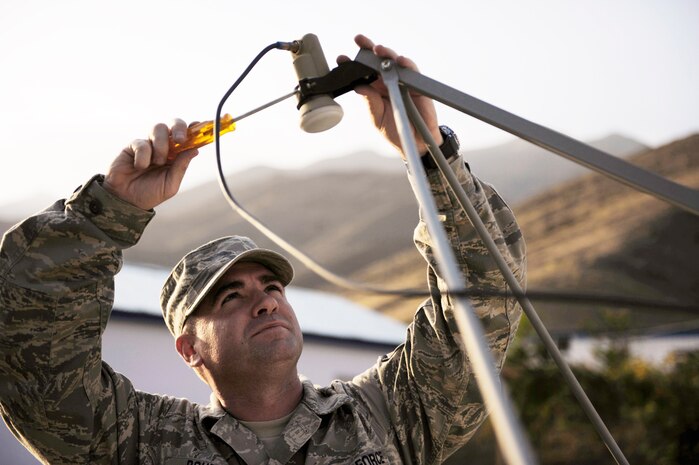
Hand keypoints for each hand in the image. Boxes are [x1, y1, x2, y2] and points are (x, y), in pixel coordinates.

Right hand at [103, 119, 198, 209]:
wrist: (126, 200)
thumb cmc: (150, 193)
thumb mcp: (170, 184)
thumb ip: (181, 167)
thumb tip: (195, 150)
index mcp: (177, 155)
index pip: (188, 137)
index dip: (195, 129)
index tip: (199, 125)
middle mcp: (165, 146)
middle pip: (174, 124)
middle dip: (179, 128)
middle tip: (180, 140)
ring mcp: (149, 144)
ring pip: (159, 128)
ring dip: (161, 146)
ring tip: (157, 162)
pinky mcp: (133, 146)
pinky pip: (142, 143)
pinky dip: (143, 156)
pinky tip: (140, 167)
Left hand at [337, 34, 442, 158]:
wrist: (416, 143)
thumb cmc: (396, 131)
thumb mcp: (378, 119)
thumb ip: (371, 103)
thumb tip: (359, 86)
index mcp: (375, 90)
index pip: (363, 73)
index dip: (353, 65)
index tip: (341, 59)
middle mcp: (387, 82)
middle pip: (377, 61)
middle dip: (368, 49)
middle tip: (360, 40)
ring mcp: (402, 82)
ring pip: (393, 61)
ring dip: (386, 53)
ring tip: (378, 50)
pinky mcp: (416, 85)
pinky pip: (411, 70)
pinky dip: (406, 64)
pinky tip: (399, 61)